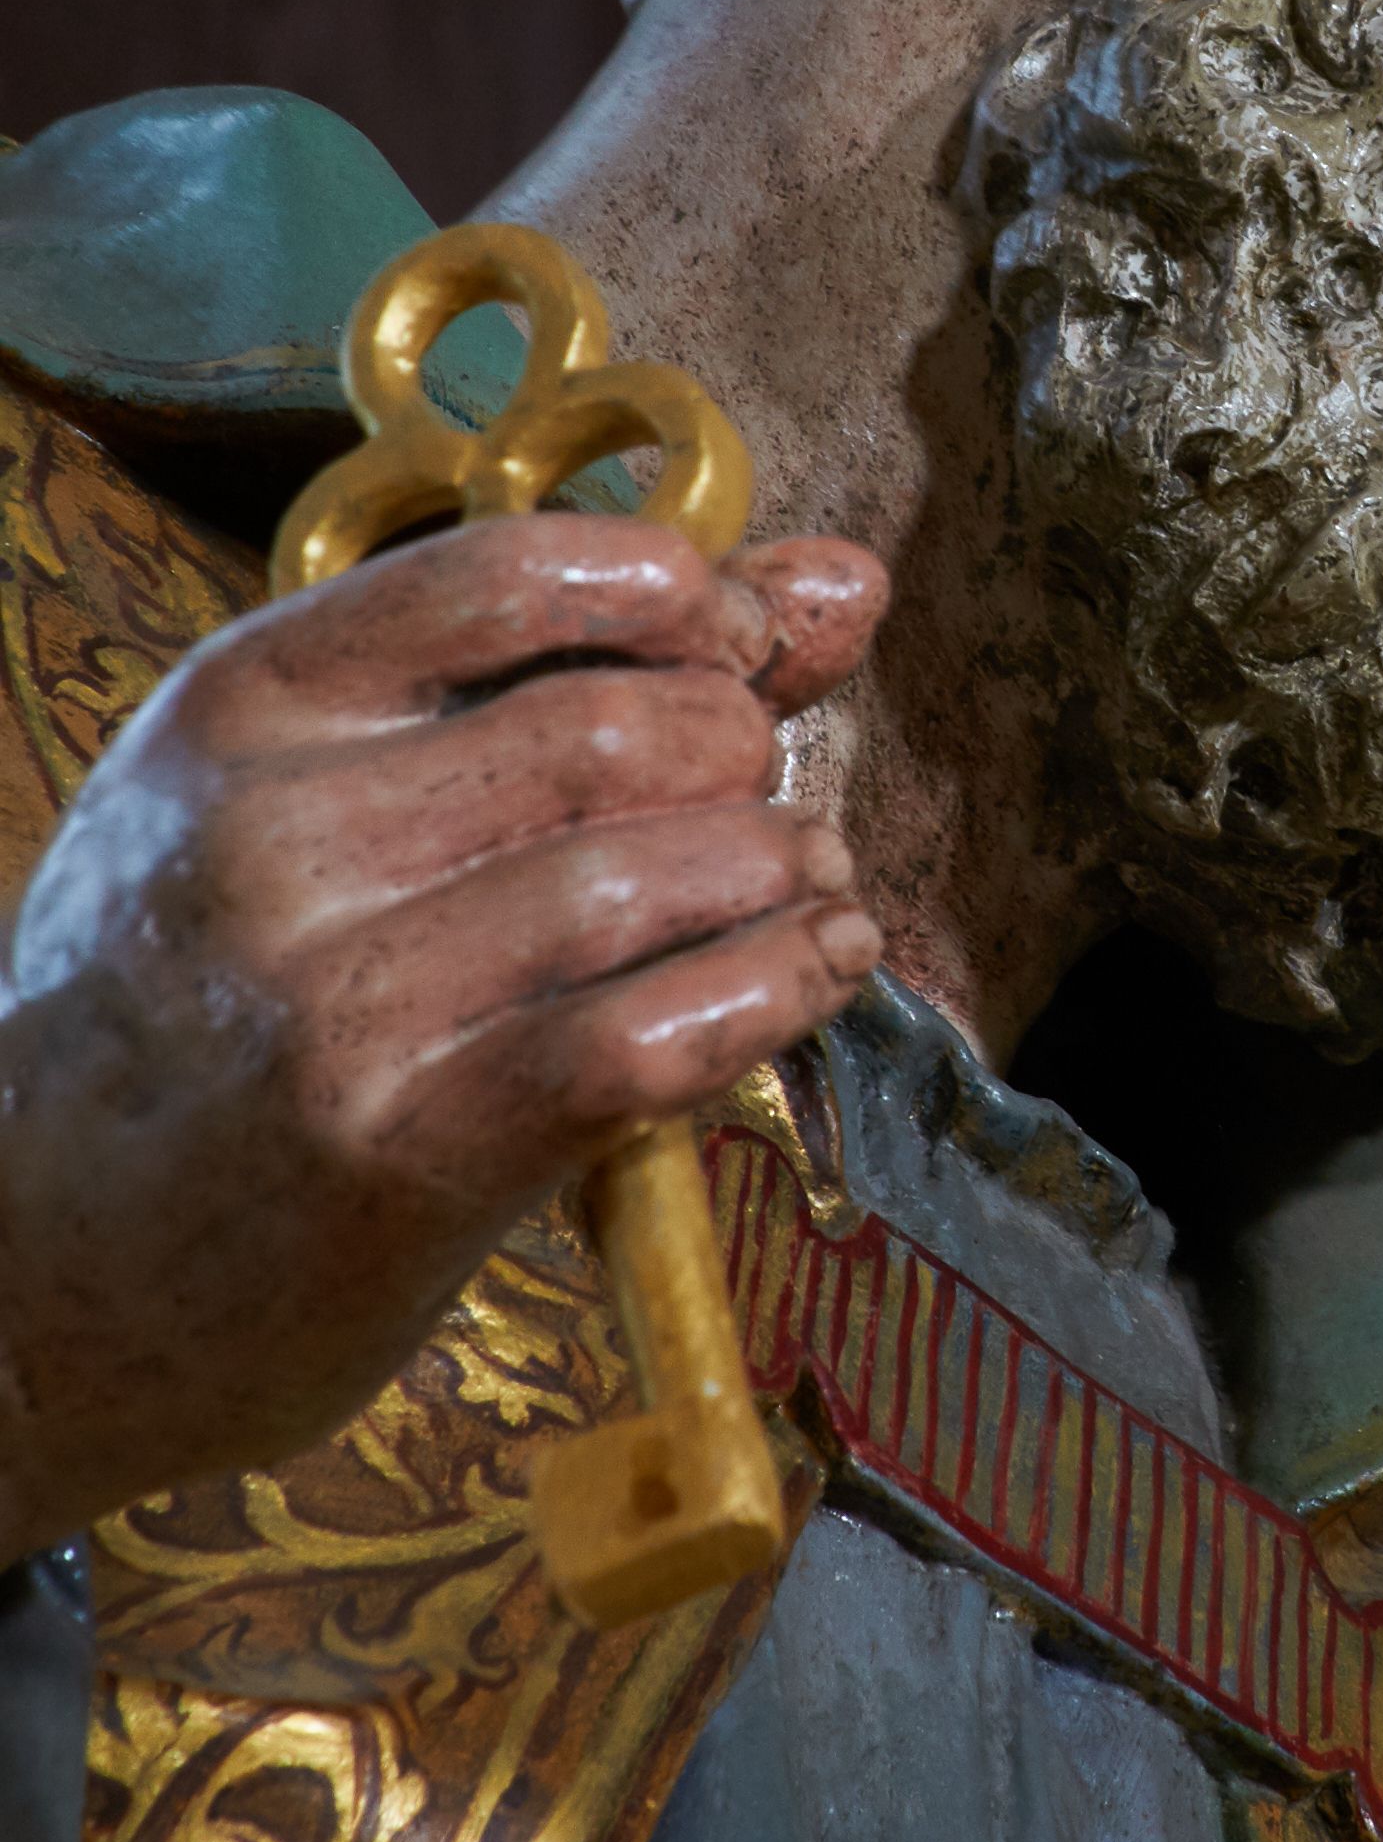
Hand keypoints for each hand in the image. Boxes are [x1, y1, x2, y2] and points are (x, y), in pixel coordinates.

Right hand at [0, 512, 888, 1560]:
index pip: (508, 572)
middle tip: (772, 795)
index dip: (681, 593)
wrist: (34, 1270)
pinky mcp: (399, 1154)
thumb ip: (563, 672)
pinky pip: (643, 1037)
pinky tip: (820, 966)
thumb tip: (842, 579)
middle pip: (609, 727)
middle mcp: (268, 835)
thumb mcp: (307, 796)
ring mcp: (328, 999)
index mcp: (238, 705)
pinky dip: (774, 986)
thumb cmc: (200, 1009)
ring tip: (810, 883)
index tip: (743, 643)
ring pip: (642, 873)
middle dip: (744, 746)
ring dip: (780, 868)